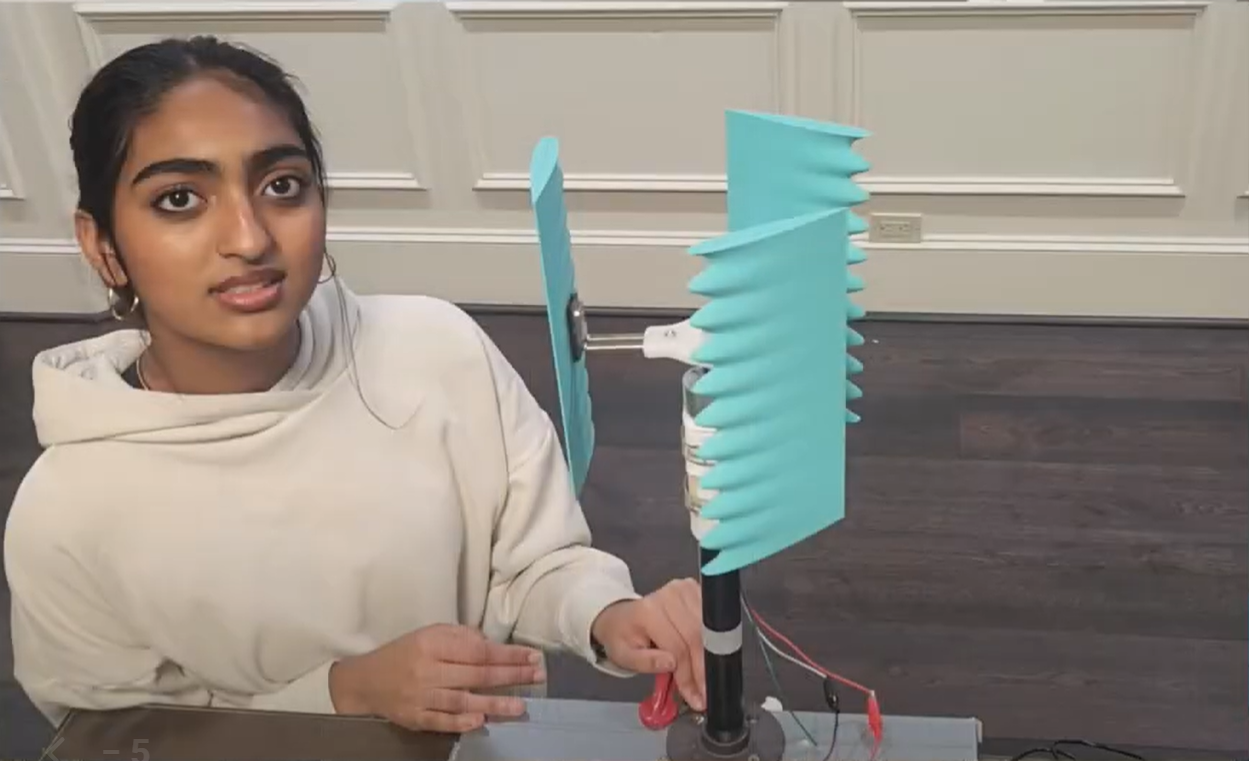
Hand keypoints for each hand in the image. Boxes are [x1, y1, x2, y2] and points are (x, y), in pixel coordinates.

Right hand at [328, 623, 545, 732]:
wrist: (365, 681)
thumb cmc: (404, 653)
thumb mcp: (429, 634)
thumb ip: (461, 637)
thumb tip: (491, 645)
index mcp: (432, 644)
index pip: (478, 650)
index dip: (508, 654)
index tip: (532, 657)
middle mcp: (427, 670)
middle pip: (476, 674)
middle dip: (511, 675)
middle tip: (538, 676)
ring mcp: (420, 697)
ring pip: (462, 701)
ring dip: (494, 704)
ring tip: (520, 706)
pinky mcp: (414, 718)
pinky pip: (442, 722)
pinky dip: (462, 723)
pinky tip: (483, 721)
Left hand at [590, 578, 705, 710]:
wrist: (621, 617)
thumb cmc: (623, 637)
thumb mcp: (624, 656)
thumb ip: (646, 662)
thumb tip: (671, 664)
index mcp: (648, 612)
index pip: (677, 646)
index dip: (689, 674)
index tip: (696, 696)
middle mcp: (668, 596)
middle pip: (697, 637)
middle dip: (703, 668)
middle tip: (706, 693)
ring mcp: (684, 590)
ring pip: (708, 630)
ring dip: (711, 657)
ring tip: (706, 680)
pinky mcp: (694, 590)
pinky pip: (712, 621)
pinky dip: (713, 642)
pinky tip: (708, 659)